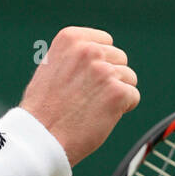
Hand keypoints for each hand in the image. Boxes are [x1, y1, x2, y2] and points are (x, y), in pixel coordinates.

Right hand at [20, 27, 138, 165]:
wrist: (41, 137)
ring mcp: (104, 71)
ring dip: (116, 93)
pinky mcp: (117, 92)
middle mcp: (88, 50)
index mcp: (70, 38)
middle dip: (109, 77)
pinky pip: (133, 96)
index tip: (82, 80)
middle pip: (119, 58)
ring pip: (129, 77)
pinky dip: (122, 109)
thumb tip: (99, 52)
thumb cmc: (43, 108)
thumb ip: (75, 55)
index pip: (105, 42)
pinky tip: (101, 116)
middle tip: (86, 97)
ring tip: (92, 107)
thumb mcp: (51, 66)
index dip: (99, 63)